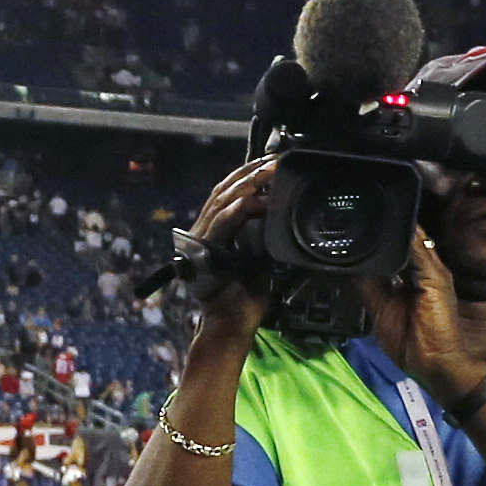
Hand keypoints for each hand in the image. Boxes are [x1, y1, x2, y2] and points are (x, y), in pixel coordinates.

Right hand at [173, 155, 284, 341]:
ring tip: (267, 172)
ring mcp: (201, 240)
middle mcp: (204, 230)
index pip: (230, 192)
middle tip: (274, 161)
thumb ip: (264, 235)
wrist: (234, 324)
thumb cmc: (248, 296)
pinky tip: (250, 200)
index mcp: (217, 229)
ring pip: (222, 202)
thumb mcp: (262, 257)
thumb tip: (283, 213)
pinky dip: (236, 211)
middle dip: (251, 173)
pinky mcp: (204, 253)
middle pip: (225, 191)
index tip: (272, 162)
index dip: (249, 174)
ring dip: (247, 185)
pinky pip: (221, 225)